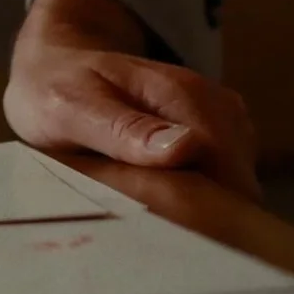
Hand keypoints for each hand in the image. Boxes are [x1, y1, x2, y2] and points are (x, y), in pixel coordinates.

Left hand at [3, 0, 259, 199]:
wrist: (54, 65)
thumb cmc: (55, 89)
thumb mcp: (70, 109)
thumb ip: (123, 129)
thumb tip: (186, 148)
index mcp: (180, 93)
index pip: (225, 162)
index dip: (207, 204)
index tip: (172, 228)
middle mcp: (211, 101)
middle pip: (239, 177)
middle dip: (208, 208)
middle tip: (153, 220)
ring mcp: (219, 116)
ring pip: (238, 181)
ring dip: (207, 202)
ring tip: (154, 205)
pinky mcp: (218, 132)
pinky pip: (228, 176)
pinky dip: (205, 192)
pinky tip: (165, 193)